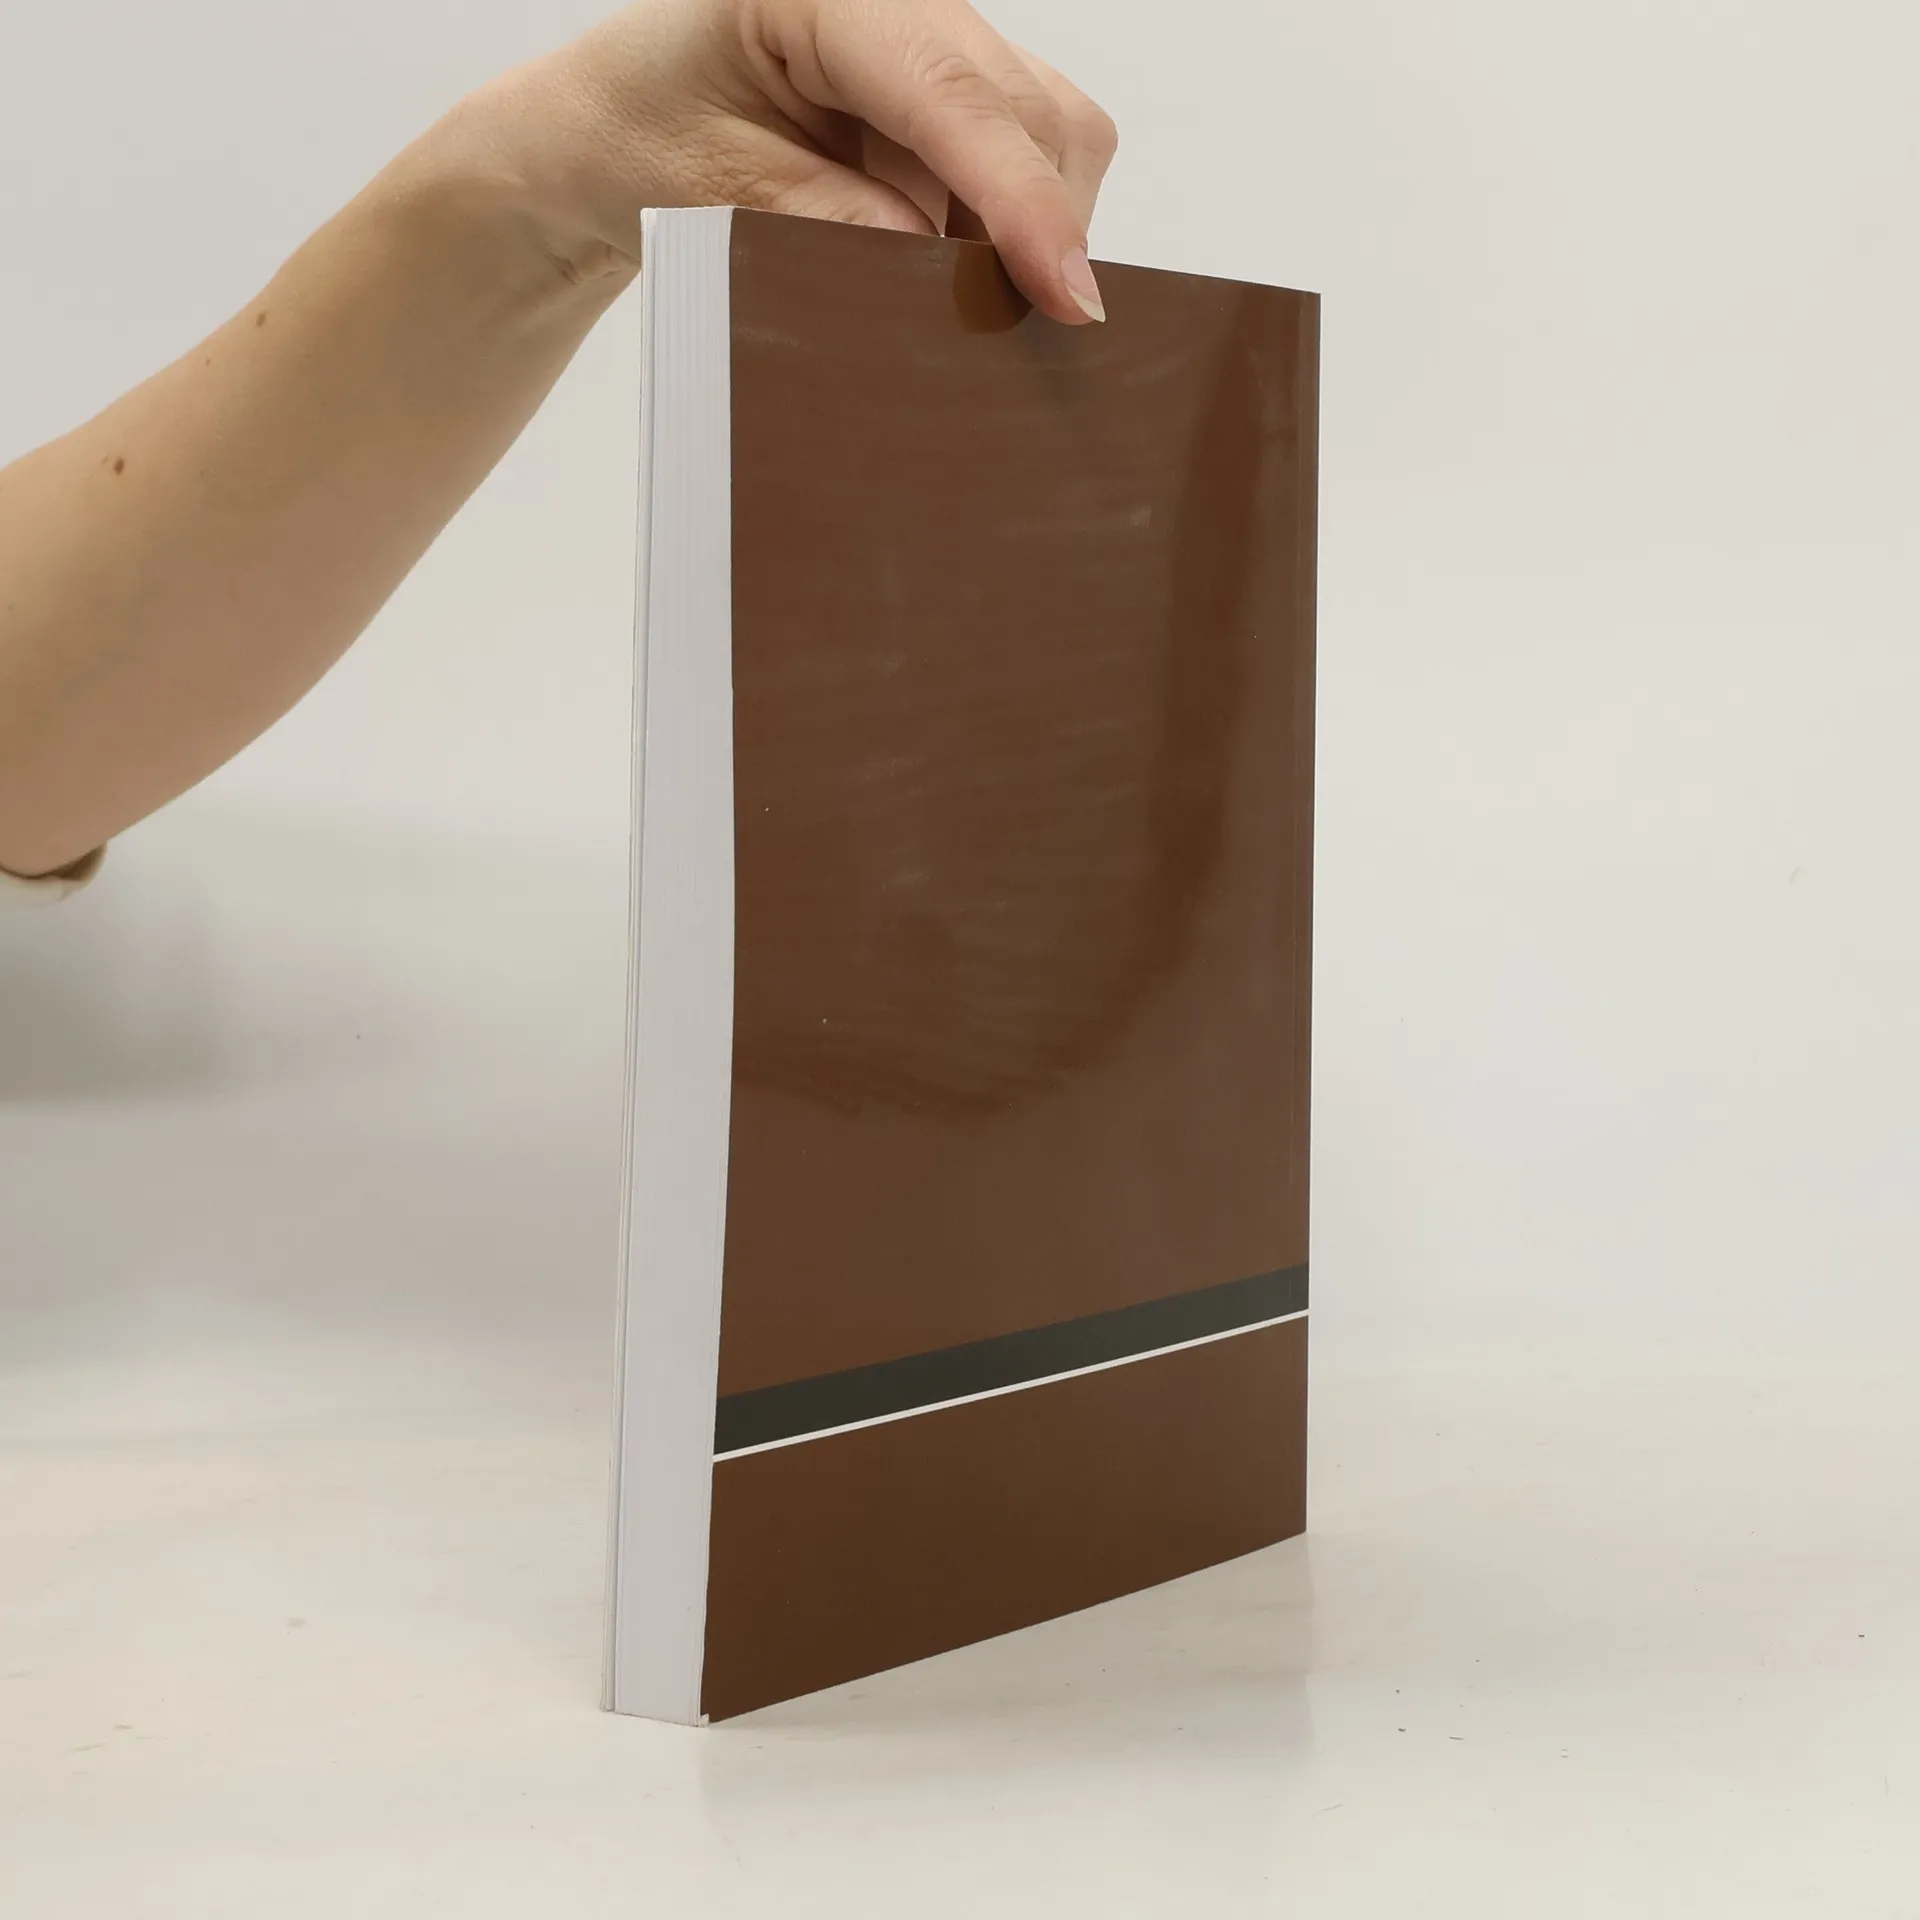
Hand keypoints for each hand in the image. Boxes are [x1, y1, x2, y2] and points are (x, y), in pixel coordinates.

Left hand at [451, 0, 1117, 321]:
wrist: (620, 126)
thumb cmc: (644, 136)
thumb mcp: (713, 192)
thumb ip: (824, 222)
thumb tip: (936, 270)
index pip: (958, 98)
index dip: (1025, 204)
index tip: (1067, 298)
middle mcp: (905, 2)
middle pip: (1038, 113)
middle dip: (1037, 227)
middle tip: (995, 330)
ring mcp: (941, 39)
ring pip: (1054, 135)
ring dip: (1027, 229)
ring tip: (954, 292)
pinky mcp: (958, 90)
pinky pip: (1027, 157)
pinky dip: (1009, 227)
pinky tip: (952, 262)